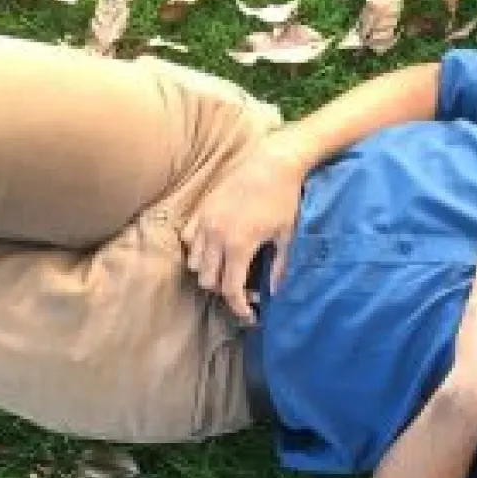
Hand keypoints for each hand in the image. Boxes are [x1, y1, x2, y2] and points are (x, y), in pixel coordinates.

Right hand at [182, 133, 308, 323]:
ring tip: (230, 269)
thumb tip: (275, 292)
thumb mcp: (288, 235)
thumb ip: (281, 267)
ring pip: (195, 262)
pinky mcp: (201, 209)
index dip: (239, 307)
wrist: (272, 162)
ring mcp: (204, 221)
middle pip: (208, 280)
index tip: (249, 315)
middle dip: (225, 290)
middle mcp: (215, 235)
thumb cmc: (284, 199)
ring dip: (210, 272)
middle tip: (244, 289)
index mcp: (239, 245)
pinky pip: (188, 239)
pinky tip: (216, 249)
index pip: (230, 289)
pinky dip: (198, 250)